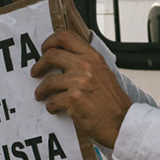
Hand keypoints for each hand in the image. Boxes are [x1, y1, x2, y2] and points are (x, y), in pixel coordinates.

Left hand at [32, 28, 132, 148]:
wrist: (123, 123)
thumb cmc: (113, 102)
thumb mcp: (104, 74)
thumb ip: (87, 64)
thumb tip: (65, 59)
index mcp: (93, 57)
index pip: (66, 36)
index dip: (50, 41)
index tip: (44, 49)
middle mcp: (86, 65)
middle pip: (51, 55)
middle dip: (39, 65)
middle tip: (35, 72)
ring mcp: (80, 82)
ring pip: (48, 80)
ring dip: (41, 90)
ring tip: (40, 95)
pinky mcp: (74, 99)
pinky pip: (52, 100)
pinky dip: (50, 106)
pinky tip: (54, 108)